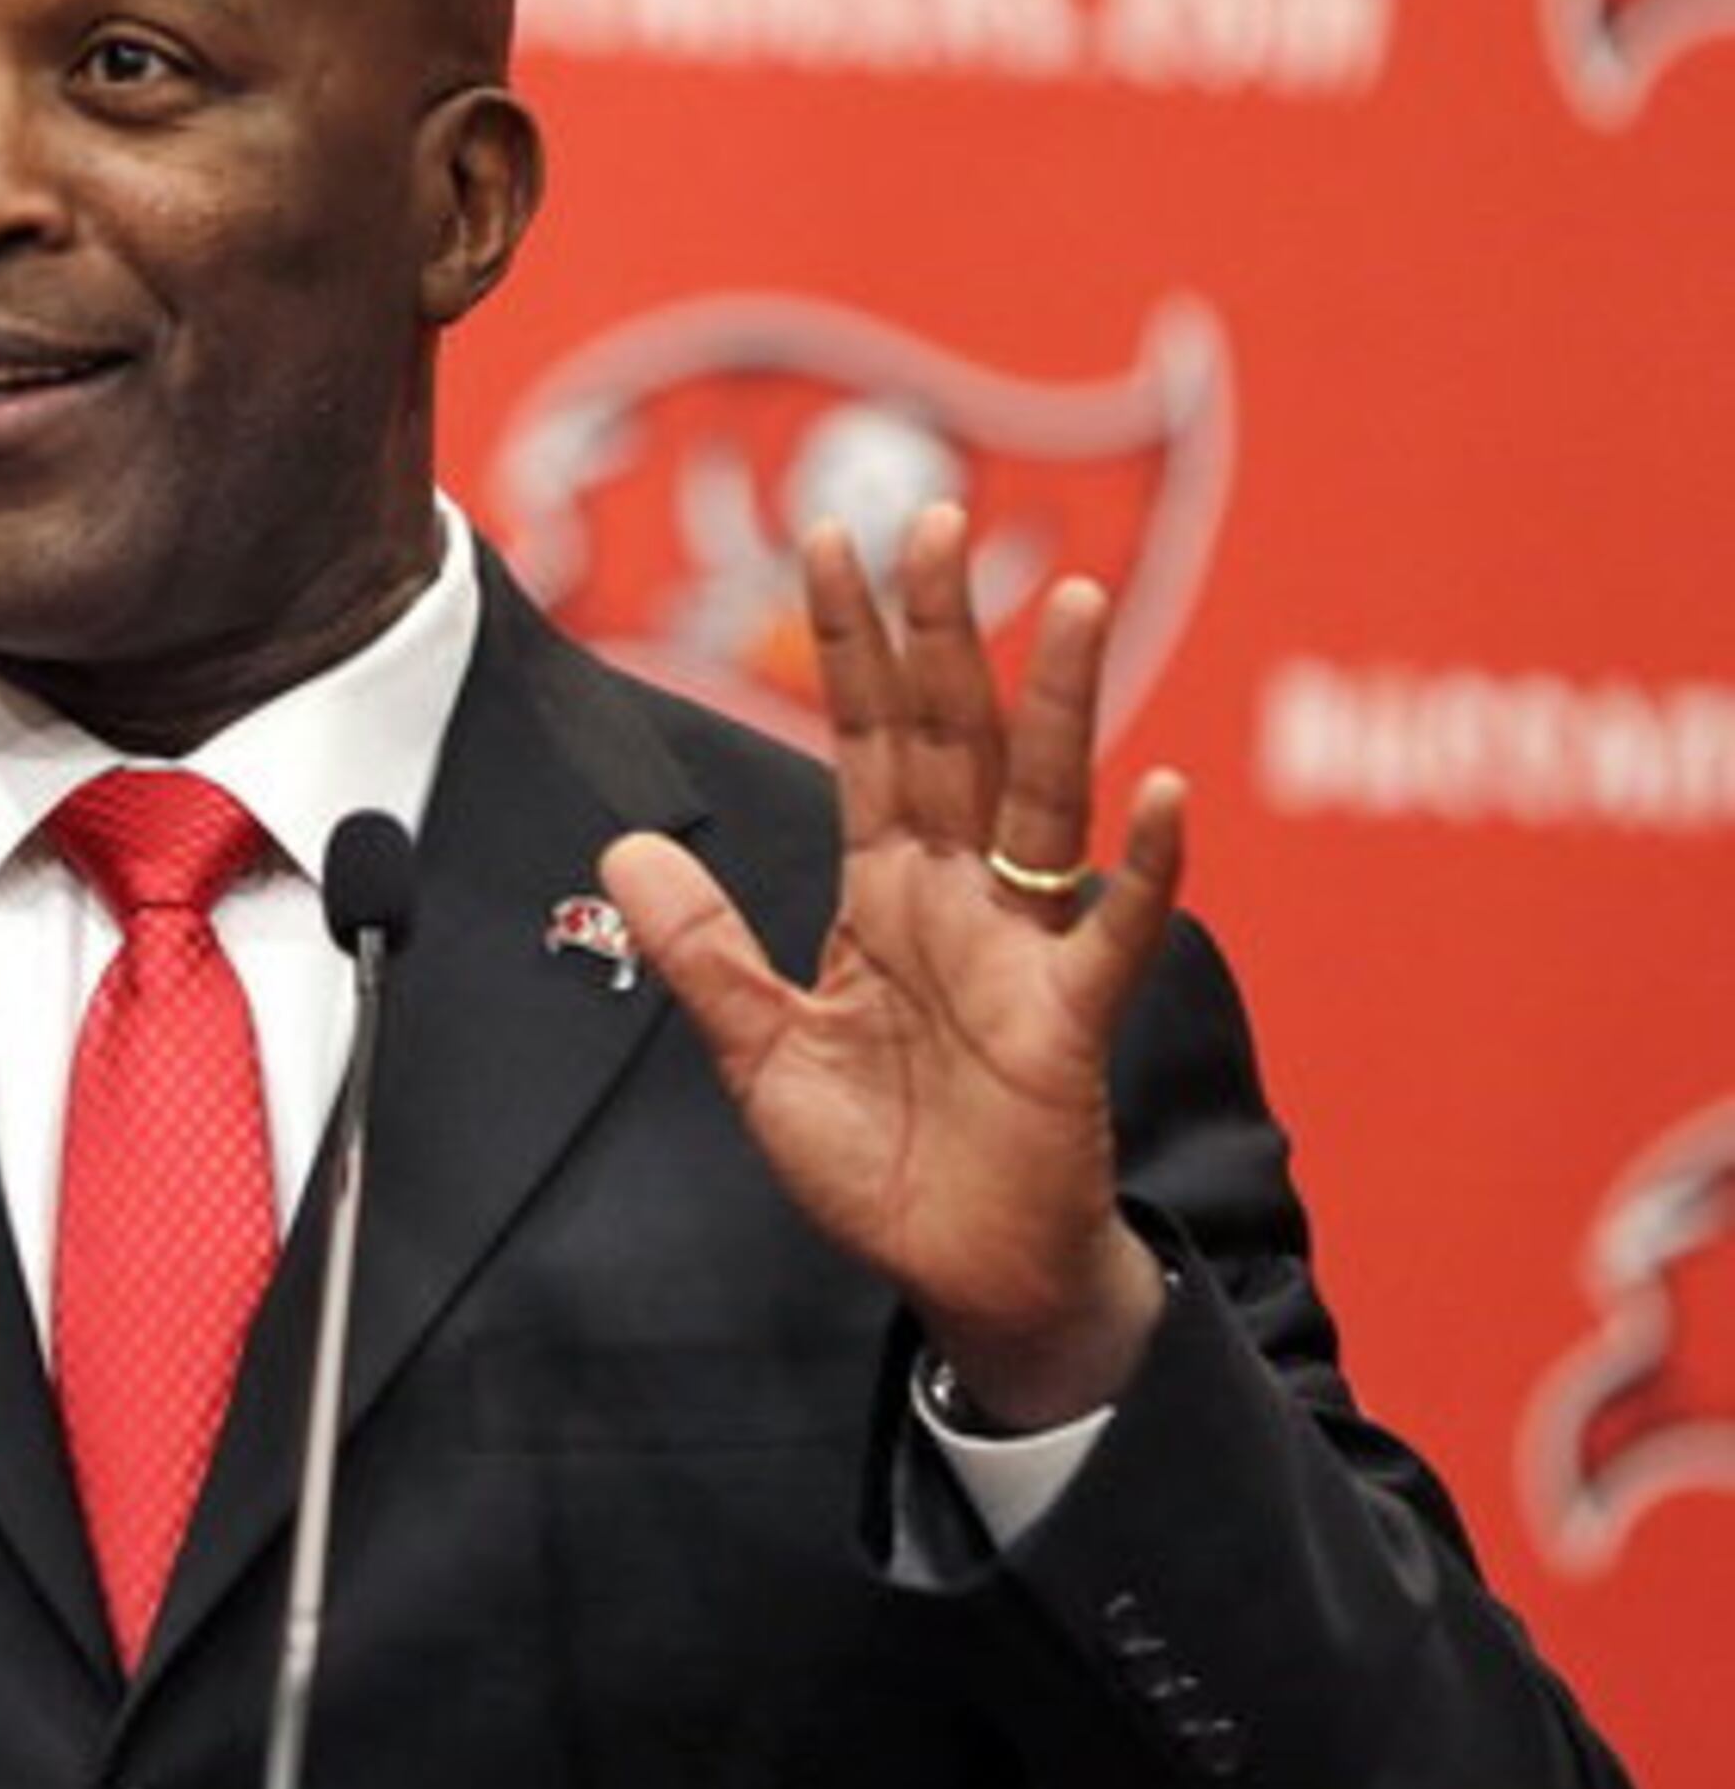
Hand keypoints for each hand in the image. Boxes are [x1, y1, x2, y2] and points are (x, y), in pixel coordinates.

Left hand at [599, 505, 1180, 1429]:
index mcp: (885, 893)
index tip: (828, 537)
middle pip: (947, 737)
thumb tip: (629, 845)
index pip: (865, 739)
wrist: (960, 1275)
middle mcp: (960, 898)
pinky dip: (1139, 866)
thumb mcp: (762, 1052)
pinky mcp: (1069, 1024)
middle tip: (929, 513)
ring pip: (1039, 800)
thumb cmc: (881, 1162)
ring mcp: (1022, 952)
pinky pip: (1112, 932)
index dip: (850, 643)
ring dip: (1054, 703)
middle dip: (937, 630)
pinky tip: (1158, 791)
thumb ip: (704, 951)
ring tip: (1065, 601)